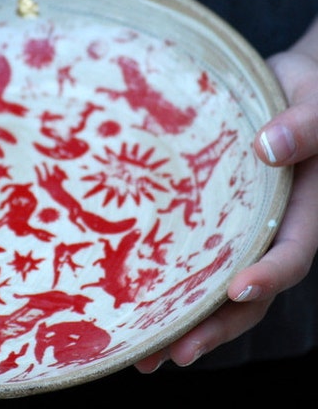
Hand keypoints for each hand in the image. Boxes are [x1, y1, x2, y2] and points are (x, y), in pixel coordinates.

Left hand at [135, 19, 317, 372]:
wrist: (291, 87)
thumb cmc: (309, 93)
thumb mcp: (317, 105)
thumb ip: (305, 128)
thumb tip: (268, 147)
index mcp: (306, 209)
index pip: (292, 253)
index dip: (269, 274)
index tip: (236, 289)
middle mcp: (273, 228)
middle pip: (249, 292)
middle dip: (214, 326)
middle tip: (172, 354)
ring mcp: (244, 227)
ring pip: (219, 286)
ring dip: (188, 321)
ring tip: (145, 353)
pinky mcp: (216, 217)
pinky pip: (198, 255)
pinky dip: (175, 283)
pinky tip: (140, 302)